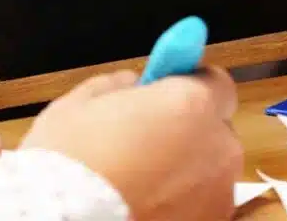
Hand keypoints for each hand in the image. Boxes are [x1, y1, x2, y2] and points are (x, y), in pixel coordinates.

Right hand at [22, 66, 242, 220]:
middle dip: (188, 131)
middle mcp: (217, 147)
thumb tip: (136, 85)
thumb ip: (121, 85)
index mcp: (191, 104)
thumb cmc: (67, 163)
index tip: (167, 93)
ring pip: (210, 170)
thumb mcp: (81, 104)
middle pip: (215, 128)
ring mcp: (219, 193)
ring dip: (186, 169)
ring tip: (140, 181)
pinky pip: (202, 203)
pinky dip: (183, 203)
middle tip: (146, 142)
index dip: (190, 86)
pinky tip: (146, 204)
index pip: (217, 83)